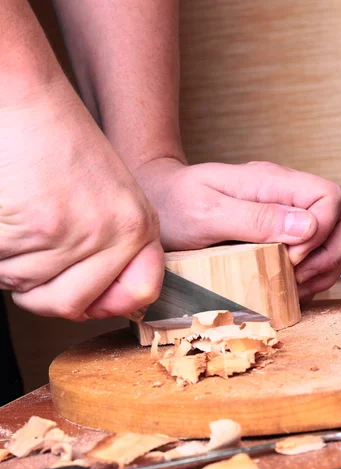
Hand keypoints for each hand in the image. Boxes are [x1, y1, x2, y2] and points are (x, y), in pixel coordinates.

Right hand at [0, 79, 163, 319]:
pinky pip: (3, 268)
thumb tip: (99, 307)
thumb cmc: (59, 145)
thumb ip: (113, 251)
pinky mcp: (35, 229)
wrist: (25, 99)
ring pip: (28, 287)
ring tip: (23, 214)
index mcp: (137, 226)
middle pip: (68, 305)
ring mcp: (73, 234)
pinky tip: (10, 211)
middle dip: (42, 290)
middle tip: (35, 252)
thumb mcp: (109, 198)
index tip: (89, 299)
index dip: (107, 302)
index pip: (137, 293)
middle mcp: (112, 234)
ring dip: (14, 264)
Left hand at [134, 158, 340, 301]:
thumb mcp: (207, 212)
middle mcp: (286, 196)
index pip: (330, 197)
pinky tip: (291, 286)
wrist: (157, 201)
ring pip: (338, 236)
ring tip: (295, 286)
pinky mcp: (281, 234)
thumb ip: (255, 218)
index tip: (290, 256)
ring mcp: (286, 215)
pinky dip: (314, 273)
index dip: (323, 232)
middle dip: (333, 252)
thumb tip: (309, 226)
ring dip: (326, 266)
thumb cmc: (174, 204)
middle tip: (298, 276)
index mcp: (272, 182)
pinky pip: (317, 252)